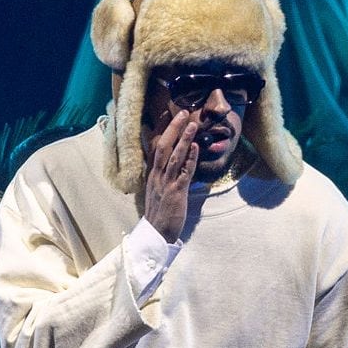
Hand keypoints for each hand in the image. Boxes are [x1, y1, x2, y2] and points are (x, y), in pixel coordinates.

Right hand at [144, 110, 198, 242]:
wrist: (156, 234)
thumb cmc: (160, 214)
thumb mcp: (158, 192)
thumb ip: (164, 177)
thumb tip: (175, 166)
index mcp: (152, 175)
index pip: (156, 147)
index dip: (162, 131)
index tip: (167, 115)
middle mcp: (157, 176)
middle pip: (163, 146)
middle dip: (173, 128)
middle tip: (182, 112)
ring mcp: (165, 183)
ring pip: (173, 156)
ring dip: (183, 139)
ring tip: (191, 124)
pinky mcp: (176, 192)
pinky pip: (184, 172)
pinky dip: (190, 159)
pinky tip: (195, 147)